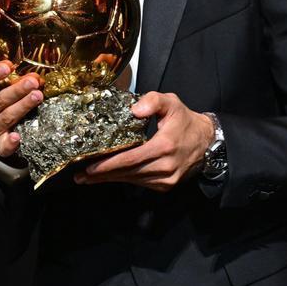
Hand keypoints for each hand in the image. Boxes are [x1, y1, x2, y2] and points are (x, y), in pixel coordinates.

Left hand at [75, 92, 213, 191]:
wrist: (206, 142)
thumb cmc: (184, 121)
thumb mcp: (171, 102)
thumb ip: (153, 100)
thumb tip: (134, 109)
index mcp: (164, 146)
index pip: (130, 159)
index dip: (108, 164)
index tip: (89, 166)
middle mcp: (165, 166)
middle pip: (128, 172)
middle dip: (102, 175)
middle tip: (80, 175)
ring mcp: (166, 178)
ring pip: (132, 180)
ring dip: (110, 179)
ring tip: (89, 178)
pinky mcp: (166, 185)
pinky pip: (140, 183)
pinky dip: (124, 179)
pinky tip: (110, 176)